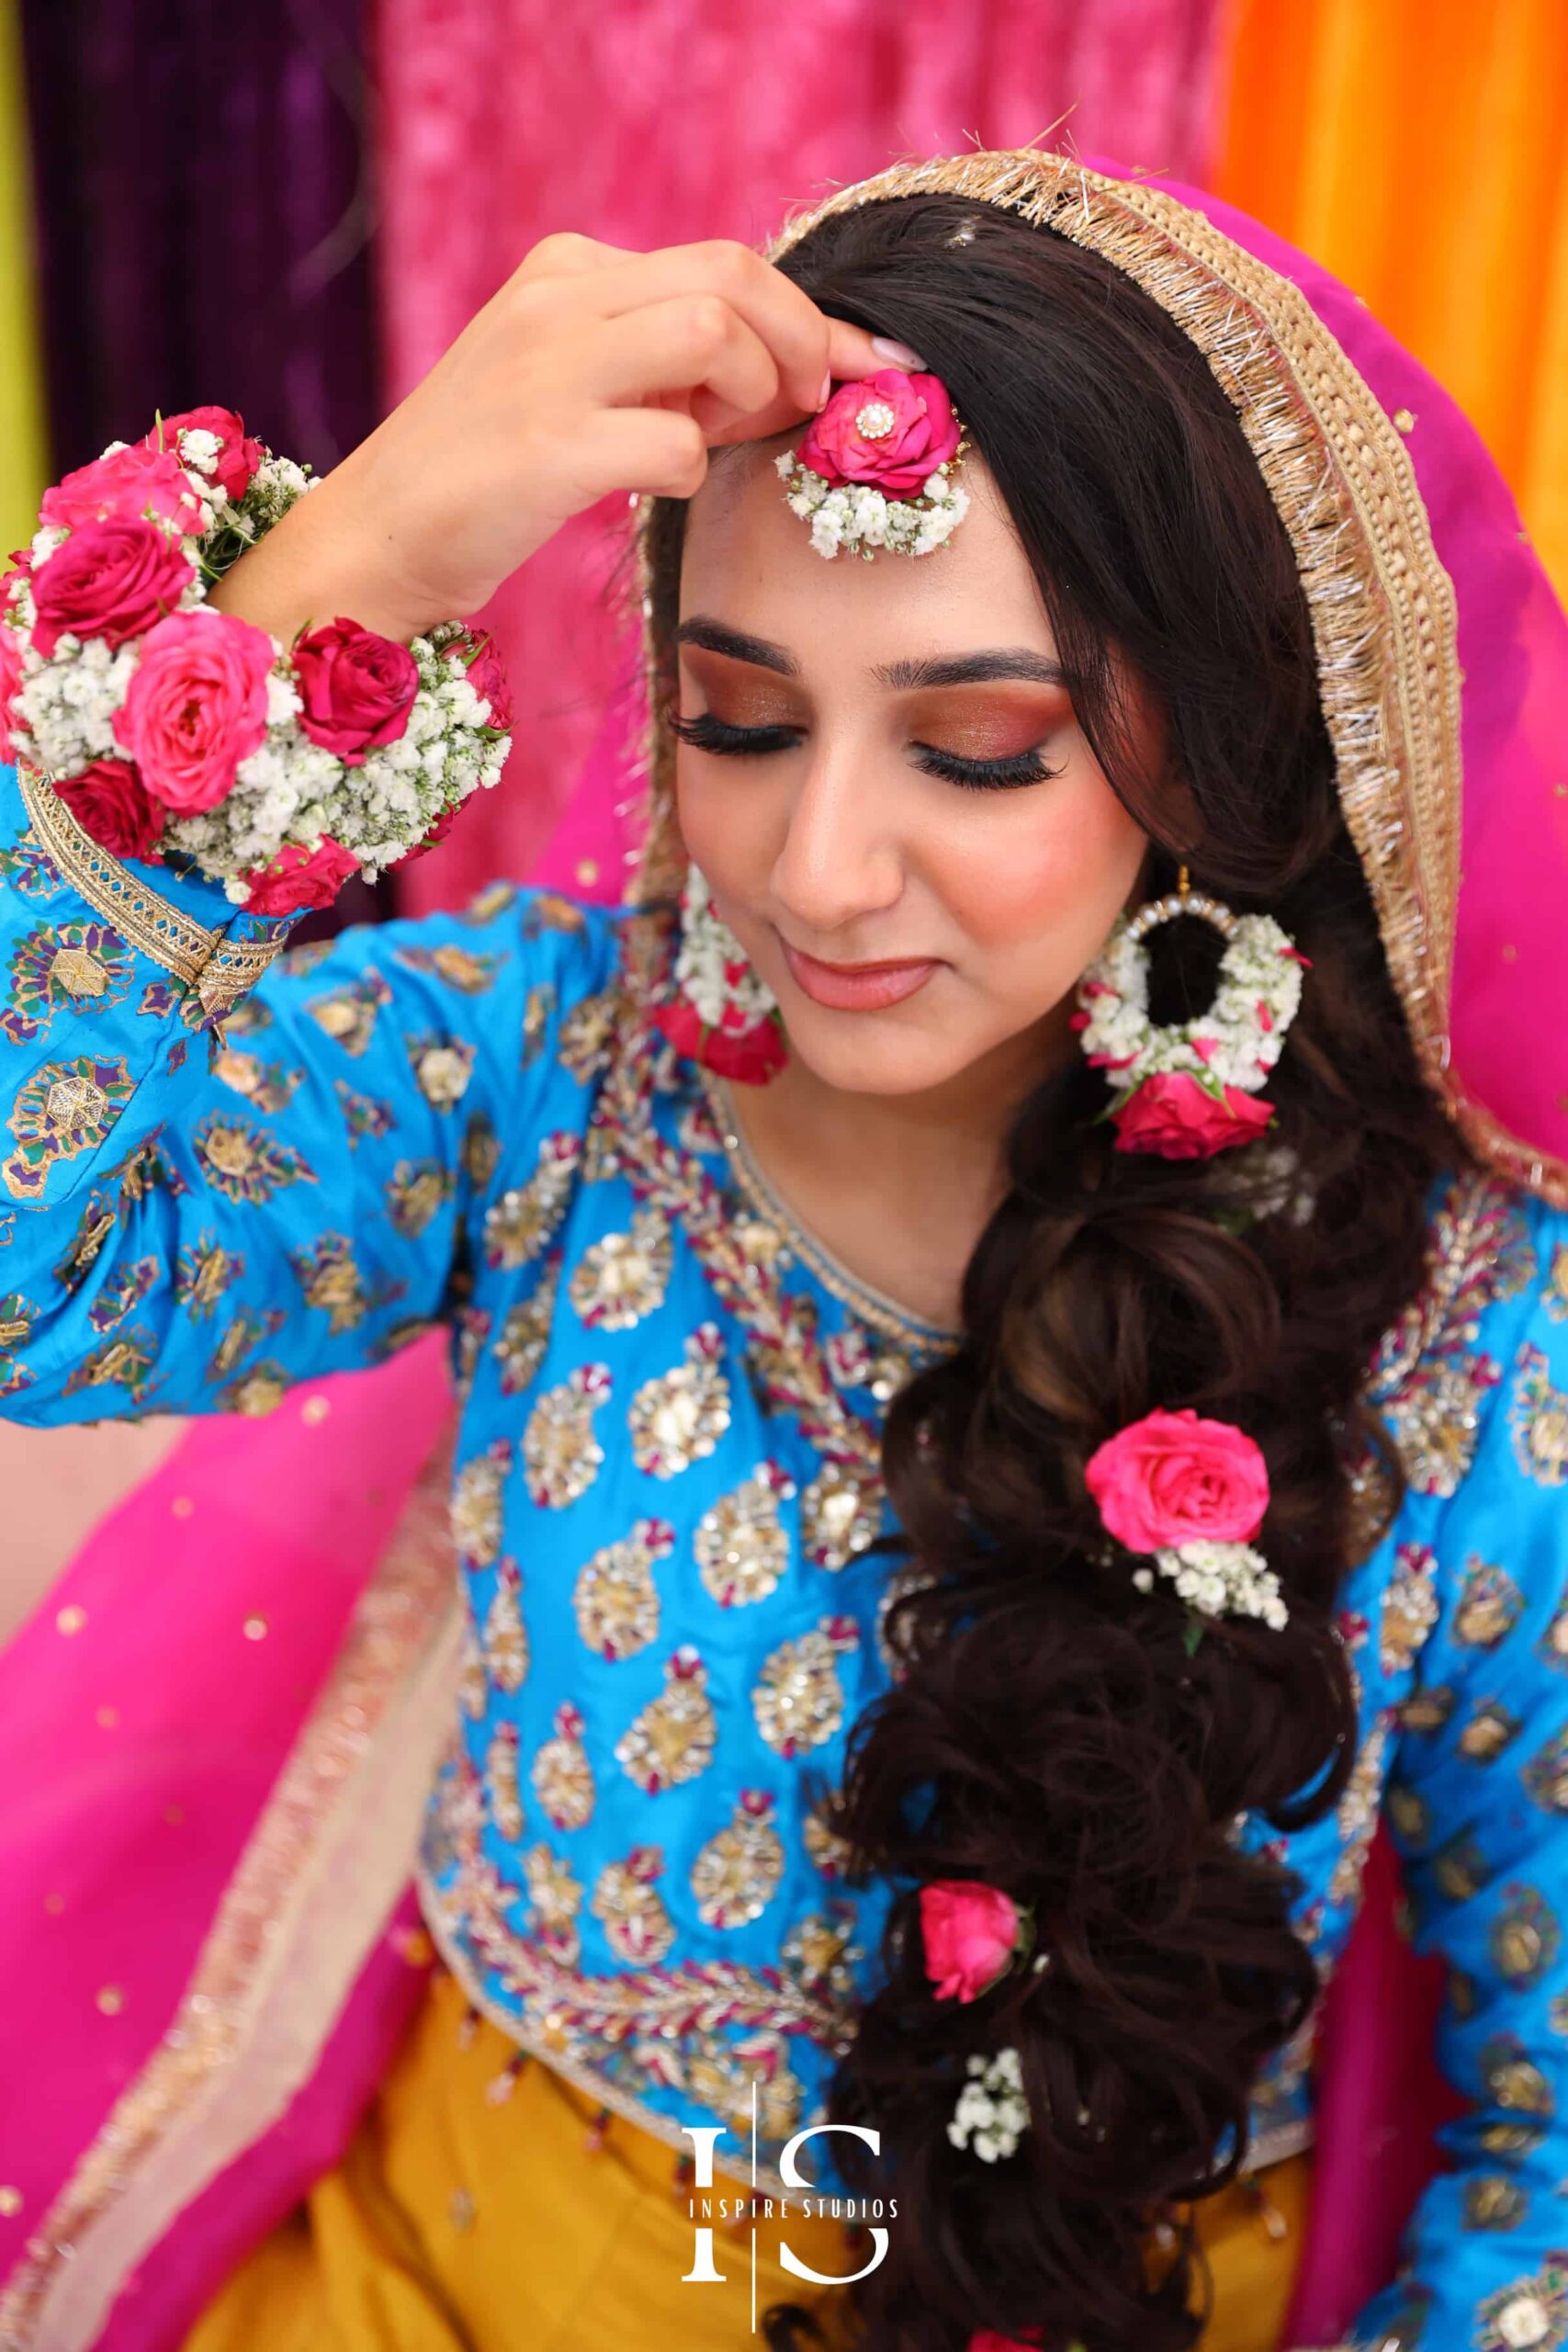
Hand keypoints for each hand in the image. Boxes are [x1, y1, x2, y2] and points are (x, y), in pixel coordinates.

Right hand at [213, 235, 916, 643]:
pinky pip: (674, 441)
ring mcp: (548, 369)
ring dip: (751, 392)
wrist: (374, 542)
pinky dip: (692, 469)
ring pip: (712, 331)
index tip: (850, 370)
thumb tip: (778, 374)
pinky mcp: (546, 447)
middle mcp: (558, 299)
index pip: (721, 261)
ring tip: (726, 440)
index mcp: (568, 270)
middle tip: (808, 405)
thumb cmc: (483, 478)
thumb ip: (656, 364)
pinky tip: (659, 488)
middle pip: (732, 276)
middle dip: (802, 341)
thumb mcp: (570, 385)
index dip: (805, 316)